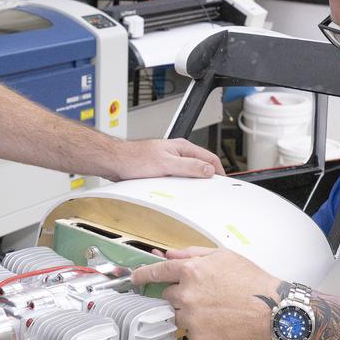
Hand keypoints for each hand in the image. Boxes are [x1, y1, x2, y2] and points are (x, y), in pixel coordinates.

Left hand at [105, 138, 223, 180]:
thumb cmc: (135, 158)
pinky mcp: (162, 168)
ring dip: (194, 181)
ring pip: (190, 171)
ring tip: (197, 192)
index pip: (209, 157)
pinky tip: (180, 191)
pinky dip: (182, 184)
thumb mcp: (166, 164)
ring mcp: (170, 160)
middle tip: (212, 190)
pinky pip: (178, 176)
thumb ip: (189, 166)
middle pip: (201, 164)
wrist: (116, 161)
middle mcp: (178, 152)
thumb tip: (208, 169)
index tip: (223, 183)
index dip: (218, 171)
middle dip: (208, 177)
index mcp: (183, 147)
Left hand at [131, 247, 279, 339]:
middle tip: (204, 295)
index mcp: (190, 271)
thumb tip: (169, 255)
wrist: (270, 308)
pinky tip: (220, 321)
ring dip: (191, 313)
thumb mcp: (222, 256)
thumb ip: (191, 254)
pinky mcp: (199, 338)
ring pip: (180, 316)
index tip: (135, 278)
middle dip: (181, 295)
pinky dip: (202, 328)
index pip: (156, 272)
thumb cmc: (250, 280)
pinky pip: (191, 332)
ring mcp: (191, 319)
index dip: (143, 274)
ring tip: (216, 309)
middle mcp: (186, 295)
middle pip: (168, 296)